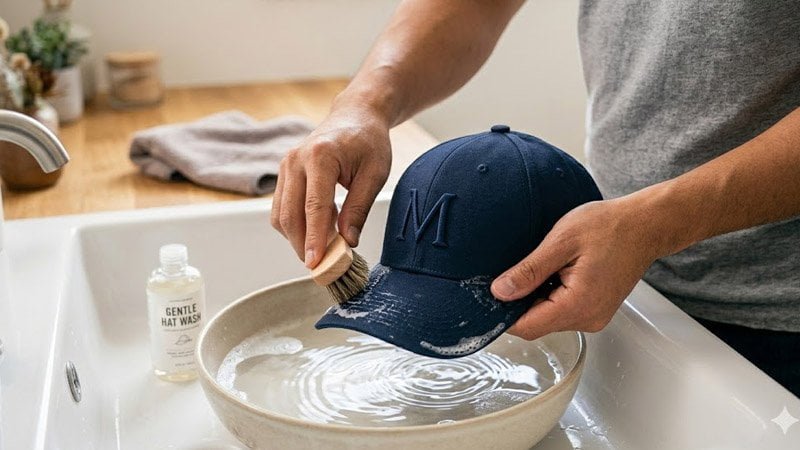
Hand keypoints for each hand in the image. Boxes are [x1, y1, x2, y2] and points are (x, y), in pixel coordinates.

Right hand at [271, 104, 391, 267]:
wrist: (354, 116)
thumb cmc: (368, 141)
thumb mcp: (375, 174)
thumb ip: (359, 208)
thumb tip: (347, 242)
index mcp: (320, 156)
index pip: (314, 207)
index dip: (315, 239)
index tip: (316, 264)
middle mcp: (296, 160)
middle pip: (290, 215)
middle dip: (303, 246)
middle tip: (321, 268)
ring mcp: (285, 166)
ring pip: (281, 215)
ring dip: (298, 238)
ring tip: (324, 247)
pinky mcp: (283, 173)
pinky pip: (281, 207)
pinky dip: (296, 225)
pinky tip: (318, 229)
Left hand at [490, 197, 664, 339]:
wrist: (645, 225)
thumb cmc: (610, 226)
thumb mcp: (561, 241)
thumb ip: (529, 270)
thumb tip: (500, 291)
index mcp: (578, 305)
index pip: (526, 327)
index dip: (503, 314)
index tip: (488, 295)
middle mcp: (588, 319)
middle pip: (536, 324)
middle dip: (519, 303)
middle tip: (514, 271)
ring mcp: (594, 317)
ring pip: (548, 318)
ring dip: (536, 298)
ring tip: (543, 266)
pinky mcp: (596, 310)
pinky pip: (562, 311)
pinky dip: (551, 296)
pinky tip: (555, 271)